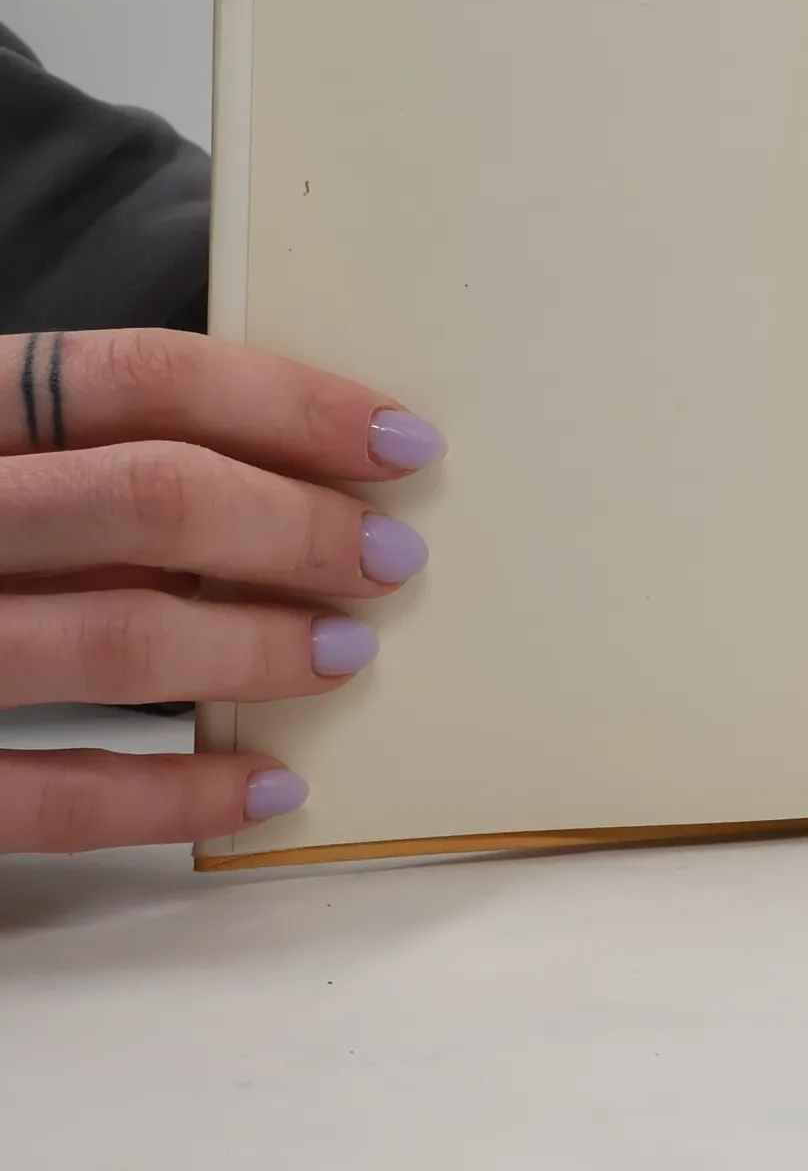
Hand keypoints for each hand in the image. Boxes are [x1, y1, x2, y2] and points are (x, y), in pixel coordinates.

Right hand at [0, 330, 443, 851]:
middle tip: (391, 558)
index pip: (139, 376)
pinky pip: (41, 795)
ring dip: (256, 647)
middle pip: (148, 497)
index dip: (289, 403)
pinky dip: (168, 793)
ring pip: (111, 637)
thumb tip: (291, 474)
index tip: (402, 443)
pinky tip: (266, 784)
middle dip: (295, 526)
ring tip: (349, 652)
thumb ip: (86, 455)